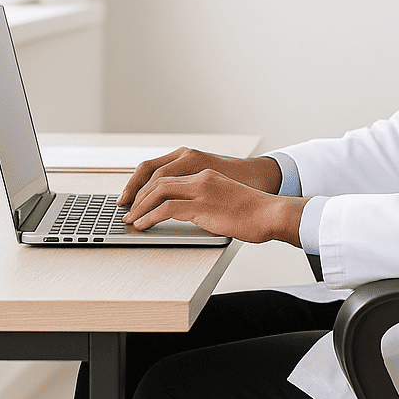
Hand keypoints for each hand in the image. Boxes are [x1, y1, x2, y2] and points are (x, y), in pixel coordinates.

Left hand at [121, 165, 306, 244]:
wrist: (271, 214)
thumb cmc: (254, 211)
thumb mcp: (226, 199)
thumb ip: (206, 201)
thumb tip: (189, 215)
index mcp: (205, 173)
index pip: (166, 173)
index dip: (146, 185)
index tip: (135, 197)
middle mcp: (200, 177)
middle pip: (157, 180)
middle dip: (137, 195)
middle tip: (126, 209)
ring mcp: (201, 190)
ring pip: (158, 192)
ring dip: (140, 207)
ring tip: (131, 220)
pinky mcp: (202, 206)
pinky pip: (166, 209)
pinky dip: (149, 217)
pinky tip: (143, 225)